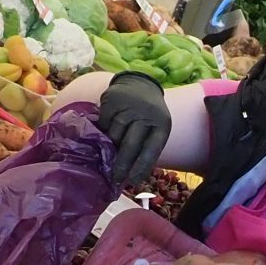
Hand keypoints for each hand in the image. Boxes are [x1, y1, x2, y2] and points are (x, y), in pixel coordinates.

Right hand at [95, 72, 171, 188]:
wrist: (139, 83)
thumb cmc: (149, 114)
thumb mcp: (156, 128)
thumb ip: (147, 147)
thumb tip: (131, 175)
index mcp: (162, 123)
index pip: (151, 149)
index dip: (142, 167)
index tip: (133, 181)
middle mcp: (146, 114)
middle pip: (130, 145)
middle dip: (122, 164)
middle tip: (115, 178)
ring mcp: (128, 106)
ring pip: (114, 135)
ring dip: (110, 148)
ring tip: (109, 155)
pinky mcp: (111, 100)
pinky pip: (103, 124)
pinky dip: (103, 131)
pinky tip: (105, 133)